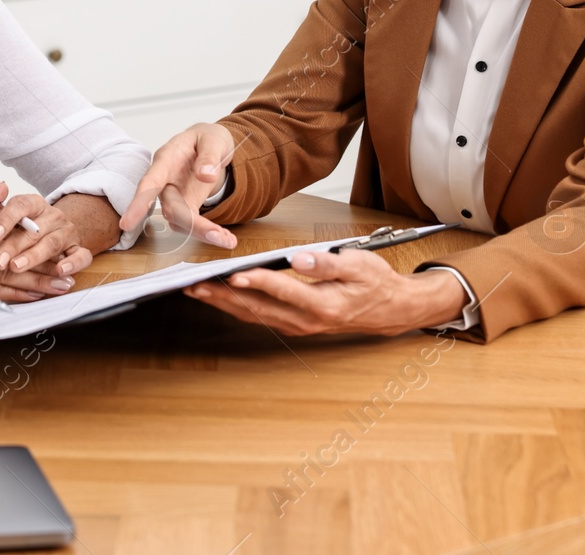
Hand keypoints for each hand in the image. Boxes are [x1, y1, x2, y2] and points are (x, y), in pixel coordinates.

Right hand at [0, 184, 84, 302]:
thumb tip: (4, 188)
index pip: (8, 234)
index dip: (35, 242)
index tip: (59, 249)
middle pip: (10, 257)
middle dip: (41, 267)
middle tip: (66, 274)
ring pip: (3, 277)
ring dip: (33, 284)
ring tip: (57, 288)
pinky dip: (12, 296)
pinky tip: (31, 298)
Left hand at [0, 189, 90, 282]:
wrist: (52, 231)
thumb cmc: (22, 226)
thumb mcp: (2, 215)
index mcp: (33, 203)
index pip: (20, 206)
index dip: (5, 220)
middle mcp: (52, 216)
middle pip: (33, 230)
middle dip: (13, 247)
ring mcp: (66, 232)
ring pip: (52, 244)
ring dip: (34, 257)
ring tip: (17, 267)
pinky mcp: (77, 249)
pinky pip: (81, 256)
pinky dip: (72, 264)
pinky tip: (60, 271)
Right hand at [119, 122, 237, 247]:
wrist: (211, 145)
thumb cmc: (207, 138)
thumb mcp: (213, 139)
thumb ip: (209, 155)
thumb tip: (206, 176)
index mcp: (167, 160)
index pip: (149, 183)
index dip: (138, 204)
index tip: (127, 224)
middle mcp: (165, 181)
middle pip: (170, 209)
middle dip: (194, 226)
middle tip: (220, 237)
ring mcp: (174, 195)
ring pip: (179, 221)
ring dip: (202, 233)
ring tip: (228, 240)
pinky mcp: (185, 206)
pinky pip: (190, 224)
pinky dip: (207, 232)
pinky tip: (225, 237)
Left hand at [183, 249, 468, 336]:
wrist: (389, 309)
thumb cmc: (375, 283)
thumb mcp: (359, 265)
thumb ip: (328, 262)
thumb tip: (299, 258)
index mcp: (324, 304)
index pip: (284, 291)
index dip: (258, 282)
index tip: (234, 273)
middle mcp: (307, 320)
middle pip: (258, 308)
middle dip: (224, 296)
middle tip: (194, 284)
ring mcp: (298, 325)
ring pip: (254, 315)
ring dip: (223, 303)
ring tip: (195, 289)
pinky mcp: (293, 323)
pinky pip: (259, 316)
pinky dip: (235, 305)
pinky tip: (218, 295)